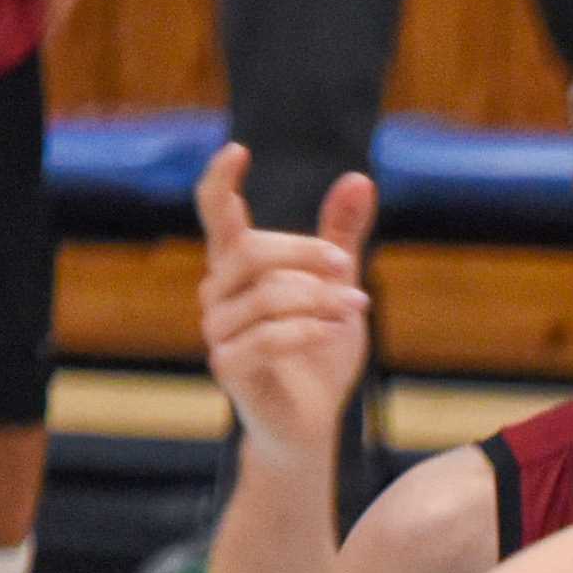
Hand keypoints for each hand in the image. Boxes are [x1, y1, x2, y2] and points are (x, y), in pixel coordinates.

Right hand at [195, 145, 374, 469]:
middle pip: (250, 251)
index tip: (239, 150)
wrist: (310, 422)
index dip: (220, 181)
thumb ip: (342, 237)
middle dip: (305, 254)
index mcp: (237, 268)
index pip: (213, 213)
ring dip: (318, 298)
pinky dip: (309, 331)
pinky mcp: (229, 367)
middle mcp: (217, 294)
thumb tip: (359, 177)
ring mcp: (218, 331)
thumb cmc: (317, 353)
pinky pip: (268, 337)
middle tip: (346, 268)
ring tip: (356, 306)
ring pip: (266, 295)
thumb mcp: (337, 287)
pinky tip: (335, 331)